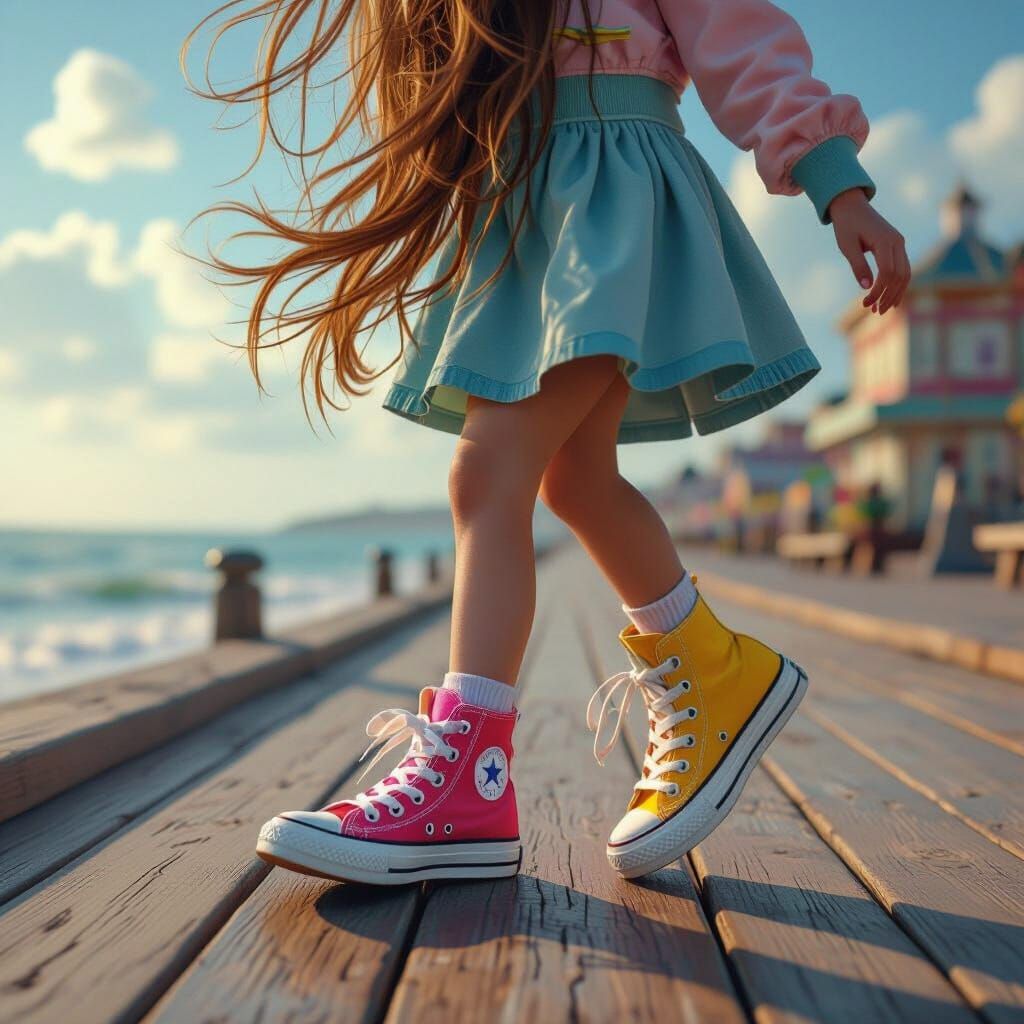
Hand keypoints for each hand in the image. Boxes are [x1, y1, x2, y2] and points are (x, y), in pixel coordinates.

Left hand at [828, 188, 909, 315]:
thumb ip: (858, 265)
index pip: (887, 273)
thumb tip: (867, 287)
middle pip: (900, 275)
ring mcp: (899, 243)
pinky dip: (898, 284)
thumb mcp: (847, 246)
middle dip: (889, 295)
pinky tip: (890, 297)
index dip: (878, 291)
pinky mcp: (897, 245)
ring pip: (906, 273)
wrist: (851, 205)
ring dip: (896, 292)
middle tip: (875, 312)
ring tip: (883, 309)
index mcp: (884, 241)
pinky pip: (903, 268)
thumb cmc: (846, 225)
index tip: (865, 304)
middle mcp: (897, 241)